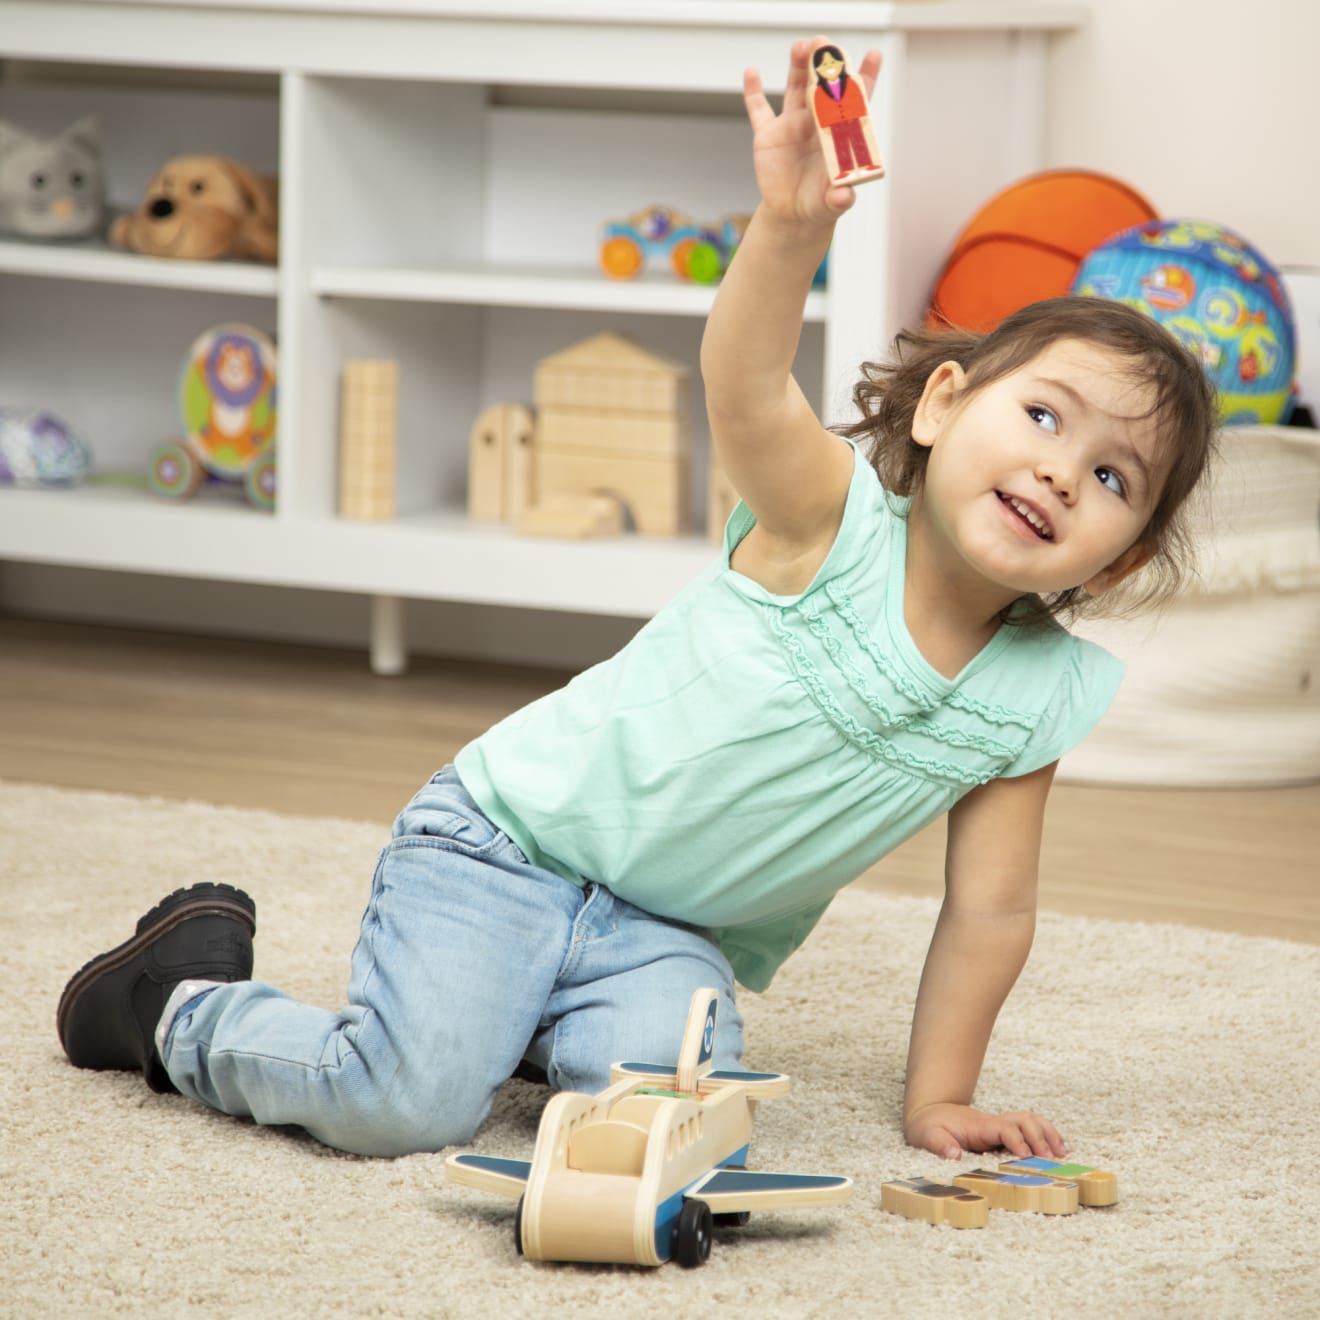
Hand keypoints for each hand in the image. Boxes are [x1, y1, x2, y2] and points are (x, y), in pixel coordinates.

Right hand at [742, 36, 881, 227]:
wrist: (793, 214)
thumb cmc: (819, 203)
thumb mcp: (830, 204)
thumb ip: (839, 199)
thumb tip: (845, 197)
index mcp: (837, 133)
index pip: (854, 101)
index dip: (864, 78)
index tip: (873, 55)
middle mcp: (817, 122)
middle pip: (822, 87)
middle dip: (824, 64)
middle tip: (824, 43)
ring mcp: (792, 125)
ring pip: (794, 89)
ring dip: (797, 66)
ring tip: (800, 46)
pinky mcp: (767, 136)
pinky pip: (758, 110)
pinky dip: (753, 91)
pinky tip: (752, 72)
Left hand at [904, 1103, 1067, 1162]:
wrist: (930, 1113)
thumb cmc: (929, 1126)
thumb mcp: (927, 1135)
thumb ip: (939, 1144)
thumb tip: (954, 1154)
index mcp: (979, 1127)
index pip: (1005, 1128)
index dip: (1017, 1141)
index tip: (1026, 1158)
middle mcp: (994, 1124)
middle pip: (1024, 1120)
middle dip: (1039, 1138)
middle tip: (1050, 1162)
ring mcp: (1000, 1126)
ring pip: (1030, 1121)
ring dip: (1047, 1134)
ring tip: (1061, 1155)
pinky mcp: (1003, 1132)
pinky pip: (1029, 1129)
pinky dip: (1046, 1135)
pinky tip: (1058, 1150)